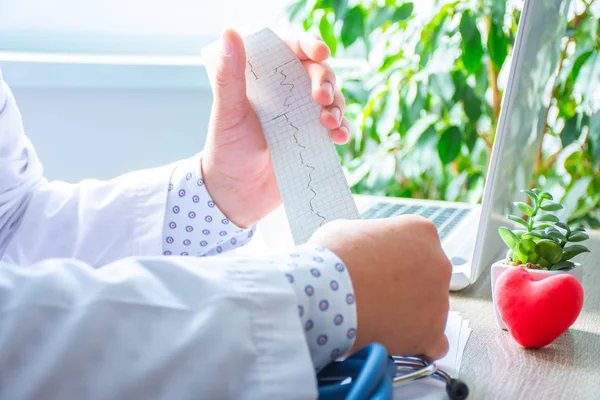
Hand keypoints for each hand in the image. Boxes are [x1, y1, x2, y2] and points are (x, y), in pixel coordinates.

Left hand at [202, 29, 349, 227]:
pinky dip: (343, 129)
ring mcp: (303, 117)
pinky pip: (337, 128)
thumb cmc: (227, 150)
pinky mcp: (314, 140)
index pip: (292, 50)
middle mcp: (288, 94)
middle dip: (325, 81)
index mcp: (267, 79)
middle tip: (320, 98)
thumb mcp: (228, 112)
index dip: (310, 45)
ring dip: (336, 106)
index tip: (319, 52)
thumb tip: (230, 33)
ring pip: (332, 99)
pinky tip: (340, 137)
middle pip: (318, 73)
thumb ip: (230, 75)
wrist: (237, 194)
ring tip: (328, 122)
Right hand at [309, 215, 451, 360]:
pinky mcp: (432, 332)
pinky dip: (418, 343)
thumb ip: (367, 239)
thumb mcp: (347, 230)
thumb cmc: (331, 258)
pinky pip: (435, 343)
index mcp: (420, 232)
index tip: (379, 270)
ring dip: (407, 314)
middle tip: (375, 294)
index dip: (395, 260)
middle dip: (404, 287)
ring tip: (375, 317)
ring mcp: (438, 299)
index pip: (418, 246)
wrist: (324, 291)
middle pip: (427, 278)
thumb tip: (361, 252)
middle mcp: (438, 262)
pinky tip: (396, 341)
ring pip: (429, 310)